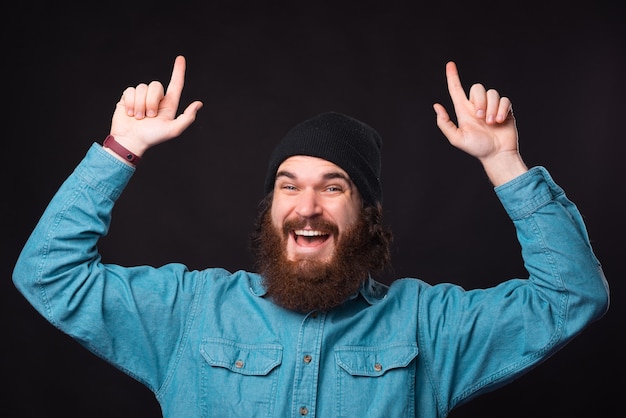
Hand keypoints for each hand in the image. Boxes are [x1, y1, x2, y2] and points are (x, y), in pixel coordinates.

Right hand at [109, 55, 202, 156]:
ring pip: (141, 88)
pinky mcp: (128, 97)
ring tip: (138, 117)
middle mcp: (155, 99)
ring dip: (139, 105)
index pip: (175, 84)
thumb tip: (199, 104)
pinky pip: (130, 90)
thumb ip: (187, 118)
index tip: (181, 58)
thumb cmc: (152, 137)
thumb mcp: (173, 130)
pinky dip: (130, 103)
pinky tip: (129, 113)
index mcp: (168, 104)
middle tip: (148, 117)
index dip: (178, 71)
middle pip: (155, 85)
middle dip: (151, 101)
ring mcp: (141, 97)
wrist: (130, 141)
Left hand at [433, 61, 526, 184]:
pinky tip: (500, 121)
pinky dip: (502, 110)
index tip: (449, 64)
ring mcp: (492, 107)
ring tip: (492, 123)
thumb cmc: (477, 148)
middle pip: (477, 88)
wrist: (497, 154)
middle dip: (480, 101)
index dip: (452, 77)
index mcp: (464, 111)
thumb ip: (445, 124)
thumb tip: (436, 107)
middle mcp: (477, 106)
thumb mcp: (457, 139)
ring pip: (492, 93)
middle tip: (481, 118)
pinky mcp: (505, 109)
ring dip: (492, 108)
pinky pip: (504, 100)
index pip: (456, 90)